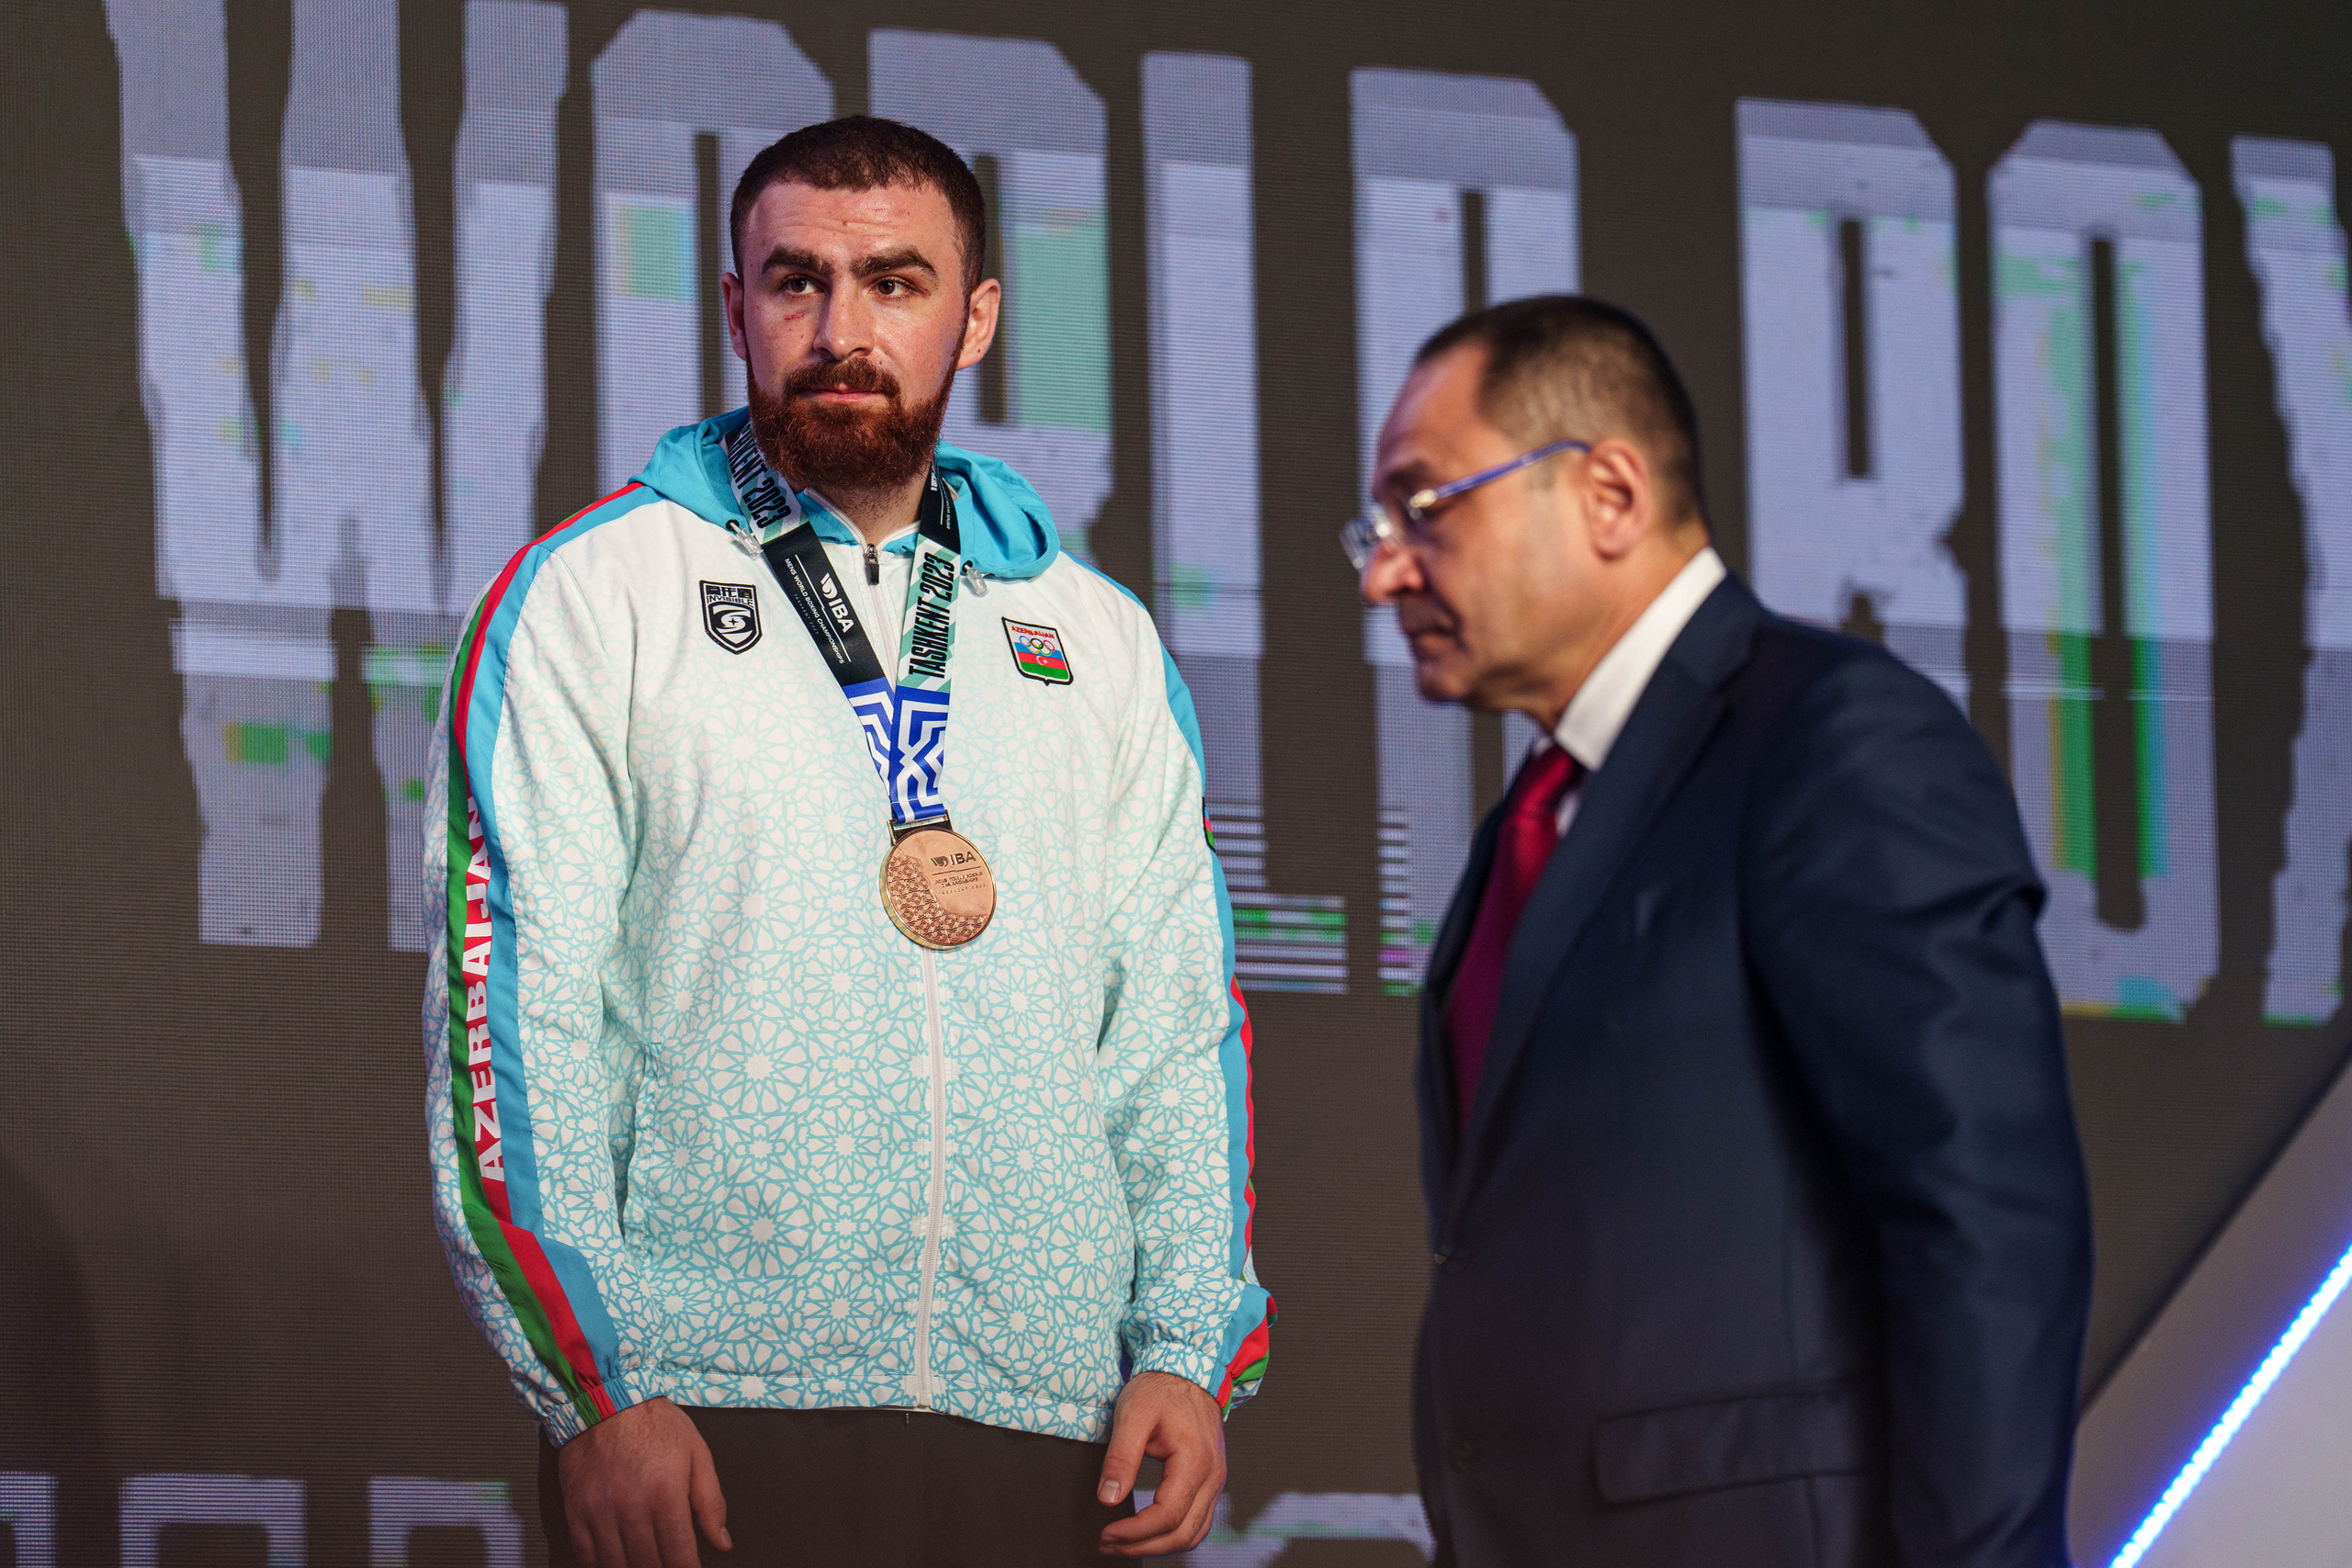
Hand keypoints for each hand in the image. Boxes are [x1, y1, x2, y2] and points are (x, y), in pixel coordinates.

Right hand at [555, 1397, 731, 1566]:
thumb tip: (721, 1542)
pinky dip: (601, 1565)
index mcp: (665, 1494)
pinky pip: (586, 1555)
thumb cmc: (655, 1423)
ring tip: (646, 1563)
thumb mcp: (697, 1454)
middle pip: (648, 1565)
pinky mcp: (576, 1510)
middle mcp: (631, 1508)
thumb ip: (711, 1503)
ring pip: (616, 1566)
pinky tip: (615, 1560)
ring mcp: (600, 1512)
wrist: (605, 1399)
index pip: (678, 1555)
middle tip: (670, 1565)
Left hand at [1095, 1371, 1225, 1556]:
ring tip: (1123, 1543)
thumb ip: (1120, 1458)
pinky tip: (1148, 1534)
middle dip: (1142, 1546)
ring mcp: (1216, 1481)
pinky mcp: (1211, 1481)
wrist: (1188, 1371)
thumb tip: (1108, 1498)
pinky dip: (1173, 1535)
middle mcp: (1212, 1476)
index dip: (1134, 1532)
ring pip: (1193, 1534)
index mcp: (1195, 1461)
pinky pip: (1198, 1522)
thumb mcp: (1132, 1416)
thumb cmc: (1160, 1390)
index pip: (1166, 1515)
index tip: (1107, 1533)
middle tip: (1108, 1544)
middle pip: (1182, 1533)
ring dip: (1157, 1546)